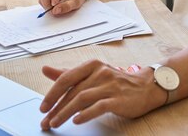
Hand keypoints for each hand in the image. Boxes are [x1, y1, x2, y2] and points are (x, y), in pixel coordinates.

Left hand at [39, 60, 166, 128]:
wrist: (145, 87)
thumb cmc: (115, 82)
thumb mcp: (91, 74)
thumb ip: (68, 74)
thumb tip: (45, 69)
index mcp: (91, 65)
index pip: (66, 78)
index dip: (52, 93)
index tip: (42, 107)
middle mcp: (99, 72)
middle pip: (72, 91)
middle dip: (56, 108)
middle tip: (45, 121)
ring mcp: (109, 85)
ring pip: (82, 98)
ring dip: (66, 112)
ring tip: (55, 123)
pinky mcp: (118, 99)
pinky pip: (99, 106)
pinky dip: (86, 113)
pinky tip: (77, 120)